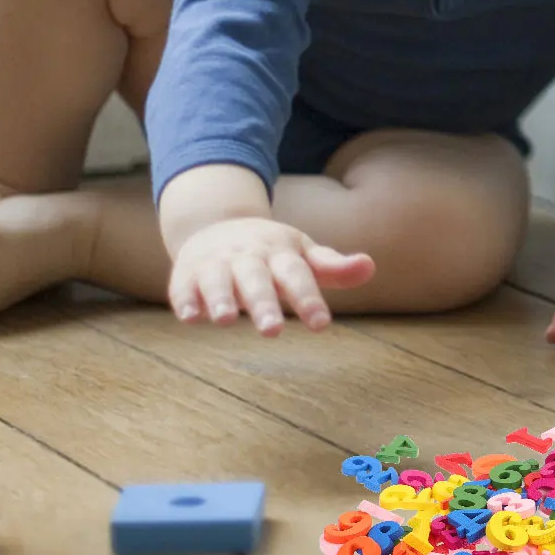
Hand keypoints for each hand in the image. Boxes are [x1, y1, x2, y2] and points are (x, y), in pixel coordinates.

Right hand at [168, 216, 373, 335]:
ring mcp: (216, 263)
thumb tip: (370, 267)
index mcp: (280, 252)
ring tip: (226, 321)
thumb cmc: (269, 249)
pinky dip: (186, 300)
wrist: (215, 222)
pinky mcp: (187, 273)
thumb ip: (332, 267)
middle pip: (257, 279)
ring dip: (221, 299)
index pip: (297, 275)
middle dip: (263, 304)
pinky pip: (184, 286)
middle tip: (273, 332)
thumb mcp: (301, 253)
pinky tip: (190, 317)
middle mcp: (248, 256)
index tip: (322, 325)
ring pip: (218, 280)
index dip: (309, 299)